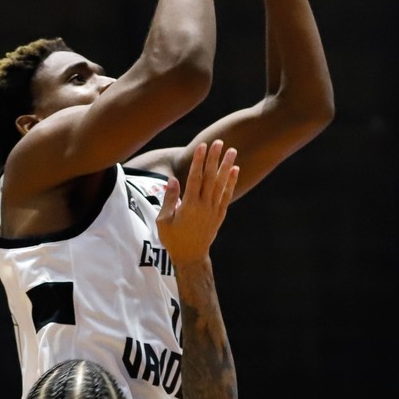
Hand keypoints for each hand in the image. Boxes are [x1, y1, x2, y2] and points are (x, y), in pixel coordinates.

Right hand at [156, 141, 237, 265]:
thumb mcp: (164, 221)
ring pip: (221, 184)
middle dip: (214, 158)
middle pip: (210, 177)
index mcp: (189, 206)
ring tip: (232, 150)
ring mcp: (214, 210)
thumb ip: (169, 199)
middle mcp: (204, 205)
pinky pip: (227, 195)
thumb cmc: (173, 239)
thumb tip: (173, 179)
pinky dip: (231, 182)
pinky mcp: (219, 214)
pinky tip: (235, 170)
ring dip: (226, 166)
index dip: (199, 161)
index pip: (195, 178)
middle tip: (218, 141)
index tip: (202, 146)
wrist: (191, 257)